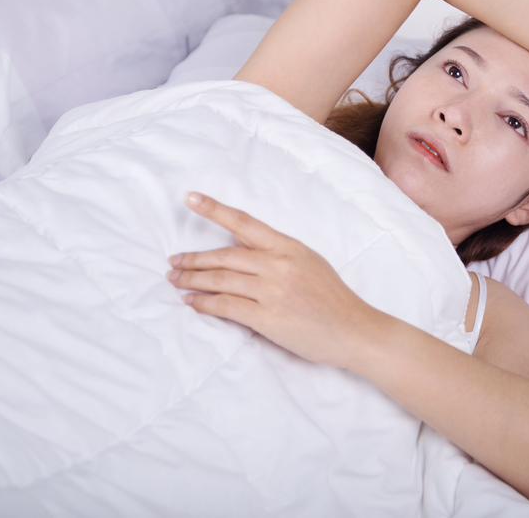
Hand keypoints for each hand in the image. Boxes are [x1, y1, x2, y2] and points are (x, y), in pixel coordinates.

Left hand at [166, 192, 379, 367]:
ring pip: (221, 280)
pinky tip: (191, 302)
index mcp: (288, 246)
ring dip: (192, 280)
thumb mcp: (308, 261)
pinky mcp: (268, 318)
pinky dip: (204, 304)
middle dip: (193, 258)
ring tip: (175, 280)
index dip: (214, 209)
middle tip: (173, 261)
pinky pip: (226, 306)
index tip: (190, 198)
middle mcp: (278, 265)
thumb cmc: (333, 299)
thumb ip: (274, 250)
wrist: (355, 330)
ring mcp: (273, 291)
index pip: (244, 222)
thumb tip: (238, 239)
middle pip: (224, 255)